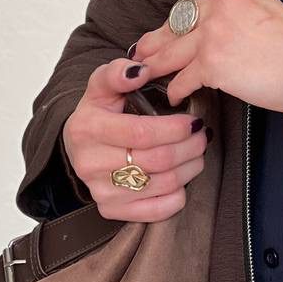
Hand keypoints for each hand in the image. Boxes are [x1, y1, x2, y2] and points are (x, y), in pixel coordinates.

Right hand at [62, 58, 209, 221]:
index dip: (175, 129)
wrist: (81, 148)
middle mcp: (89, 163)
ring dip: (191, 167)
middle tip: (201, 135)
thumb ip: (118, 72)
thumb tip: (140, 70)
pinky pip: (160, 210)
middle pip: (157, 160)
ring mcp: (101, 191)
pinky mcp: (112, 210)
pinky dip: (180, 194)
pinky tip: (181, 176)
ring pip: (164, 184)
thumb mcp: (102, 87)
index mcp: (87, 128)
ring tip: (196, 152)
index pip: (141, 133)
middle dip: (190, 147)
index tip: (193, 121)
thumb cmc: (100, 114)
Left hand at [129, 0, 282, 114]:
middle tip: (143, 50)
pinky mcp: (211, 62)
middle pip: (181, 24)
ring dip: (158, 64)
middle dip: (159, 40)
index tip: (169, 31)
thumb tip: (213, 27)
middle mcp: (222, 1)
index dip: (180, 22)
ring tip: (147, 72)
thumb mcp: (270, 9)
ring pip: (175, 50)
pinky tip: (173, 94)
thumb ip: (240, 9)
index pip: (197, 4)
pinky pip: (183, 77)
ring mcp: (214, 31)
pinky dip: (177, 88)